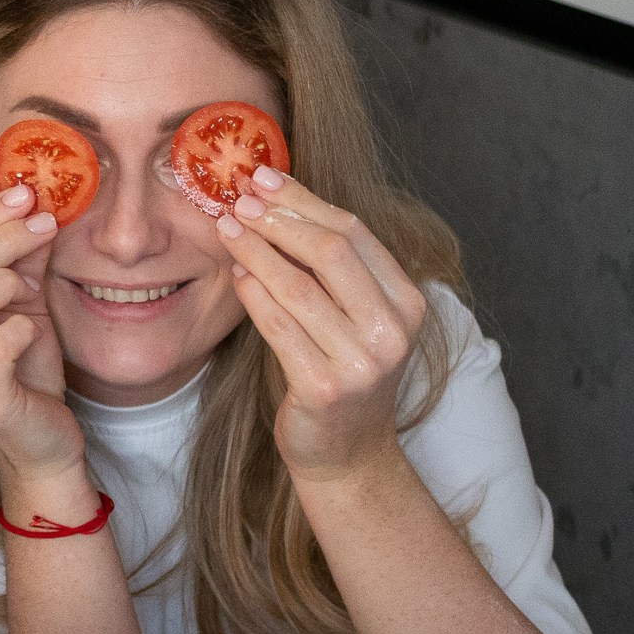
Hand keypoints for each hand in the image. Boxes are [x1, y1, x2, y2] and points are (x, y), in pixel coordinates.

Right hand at [0, 186, 78, 481]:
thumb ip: (22, 259)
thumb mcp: (24, 304)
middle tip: (43, 220)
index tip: (25, 193)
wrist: (43, 444)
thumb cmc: (28, 372)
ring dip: (3, 278)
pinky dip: (18, 328)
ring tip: (33, 282)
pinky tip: (33, 328)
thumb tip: (35, 203)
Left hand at [219, 165, 430, 479]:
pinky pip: (279, 327)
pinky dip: (254, 295)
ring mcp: (362, 361)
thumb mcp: (353, 318)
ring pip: (299, 287)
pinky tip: (236, 275)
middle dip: (278, 219)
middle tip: (238, 200)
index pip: (354, 233)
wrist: (347, 455)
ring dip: (256, 251)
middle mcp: (392, 330)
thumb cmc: (343, 374)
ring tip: (226, 228)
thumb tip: (274, 201)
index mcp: (407, 302)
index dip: (304, 201)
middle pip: (330, 252)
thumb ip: (332, 270)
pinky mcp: (324, 387)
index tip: (264, 177)